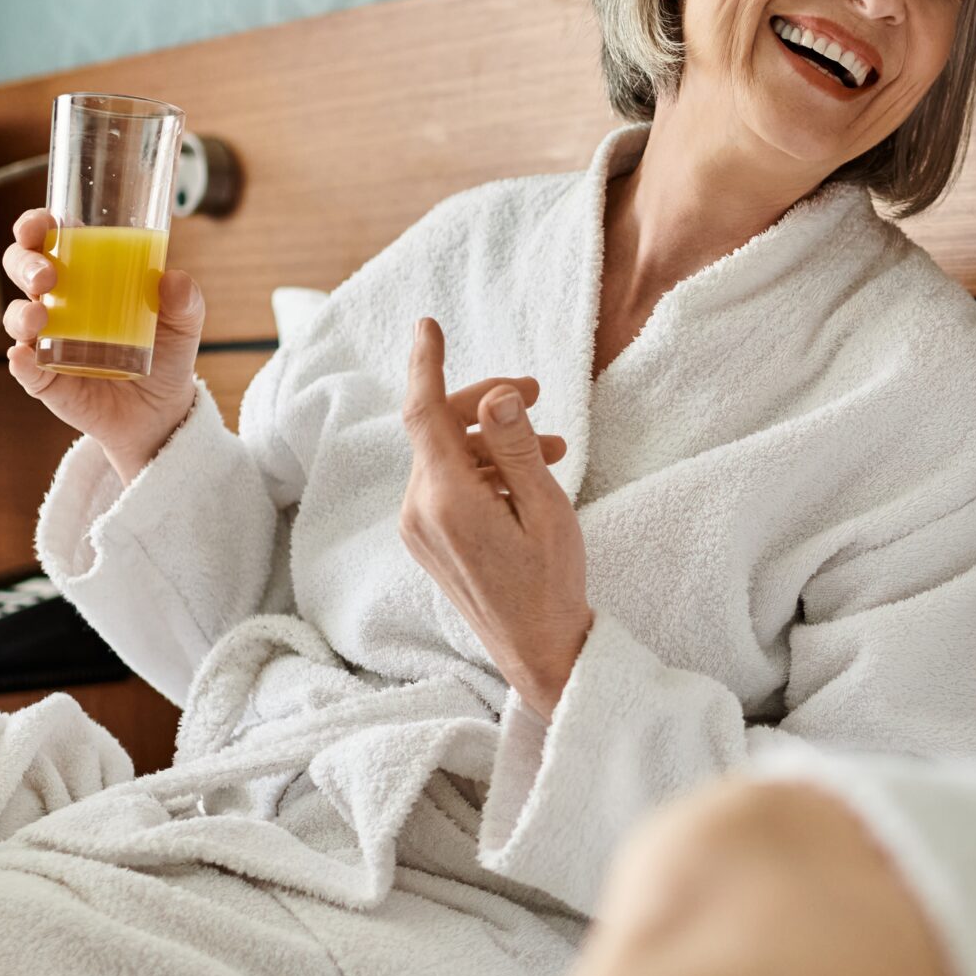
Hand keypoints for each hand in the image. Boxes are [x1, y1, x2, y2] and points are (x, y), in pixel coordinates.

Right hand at [2, 207, 204, 481]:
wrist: (162, 412)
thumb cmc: (165, 354)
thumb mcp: (183, 325)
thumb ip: (186, 301)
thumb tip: (174, 279)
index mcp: (84, 275)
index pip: (49, 239)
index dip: (36, 226)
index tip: (42, 224)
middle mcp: (57, 303)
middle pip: (21, 270)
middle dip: (25, 264)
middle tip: (47, 276)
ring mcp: (46, 341)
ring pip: (17, 317)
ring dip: (21, 314)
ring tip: (40, 318)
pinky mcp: (46, 380)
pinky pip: (24, 369)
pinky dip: (20, 362)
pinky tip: (24, 357)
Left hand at [397, 318, 590, 715]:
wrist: (537, 649)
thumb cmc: (550, 583)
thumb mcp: (546, 509)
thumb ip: (518, 448)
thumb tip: (497, 396)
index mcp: (446, 500)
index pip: (423, 412)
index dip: (426, 363)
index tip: (428, 325)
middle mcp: (420, 510)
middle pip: (440, 428)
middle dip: (486, 404)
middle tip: (537, 395)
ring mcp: (420, 527)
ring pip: (447, 455)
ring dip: (494, 441)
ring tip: (555, 448)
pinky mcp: (428, 538)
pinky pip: (448, 483)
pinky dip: (484, 469)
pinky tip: (527, 478)